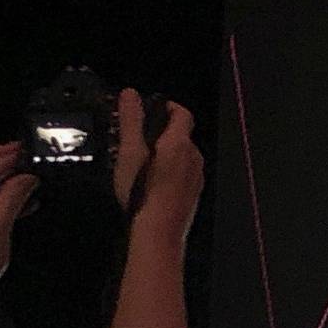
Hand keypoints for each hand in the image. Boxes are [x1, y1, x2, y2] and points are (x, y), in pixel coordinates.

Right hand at [115, 90, 203, 244]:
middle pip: (182, 135)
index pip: (182, 113)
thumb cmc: (143, 192)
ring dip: (167, 154)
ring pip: (184, 156)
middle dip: (163, 132)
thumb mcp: (130, 151)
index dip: (168, 107)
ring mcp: (197, 179)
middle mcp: (194, 158)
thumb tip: (130, 94)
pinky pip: (184, 176)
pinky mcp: (194, 196)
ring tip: (144, 163)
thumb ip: (131, 120)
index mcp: (180, 143)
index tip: (151, 109)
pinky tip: (154, 184)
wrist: (159, 233)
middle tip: (140, 138)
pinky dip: (172, 173)